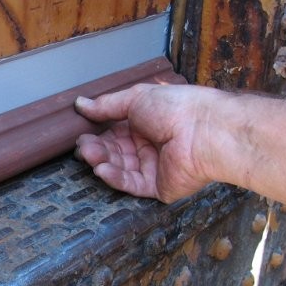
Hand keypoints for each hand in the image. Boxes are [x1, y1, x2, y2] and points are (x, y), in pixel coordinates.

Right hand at [74, 84, 223, 202]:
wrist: (205, 130)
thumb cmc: (175, 108)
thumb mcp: (136, 98)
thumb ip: (107, 105)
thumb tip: (80, 104)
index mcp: (145, 124)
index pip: (114, 132)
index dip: (97, 134)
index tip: (81, 134)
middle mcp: (148, 146)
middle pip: (114, 151)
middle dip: (97, 149)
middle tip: (83, 147)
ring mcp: (152, 167)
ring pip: (120, 168)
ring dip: (102, 162)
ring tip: (90, 156)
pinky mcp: (157, 187)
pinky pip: (131, 184)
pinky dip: (115, 178)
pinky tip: (102, 169)